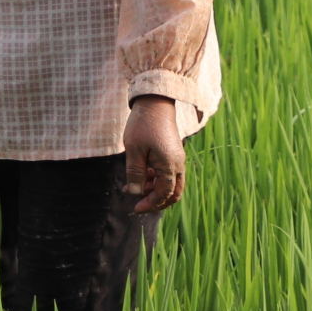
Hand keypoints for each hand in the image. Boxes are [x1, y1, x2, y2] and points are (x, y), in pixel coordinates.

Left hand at [122, 95, 185, 213]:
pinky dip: (156, 179)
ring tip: (134, 186)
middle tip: (138, 203)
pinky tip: (141, 174)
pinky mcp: (173, 153)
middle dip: (156, 201)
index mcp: (170, 166)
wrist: (154, 102)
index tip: (135, 208)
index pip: (163, 194)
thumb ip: (135, 173)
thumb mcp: (134, 150)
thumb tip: (135, 193)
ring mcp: (177, 159)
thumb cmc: (142, 125)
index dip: (150, 204)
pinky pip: (168, 173)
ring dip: (155, 189)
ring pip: (171, 184)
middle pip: (173, 193)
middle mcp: (178, 164)